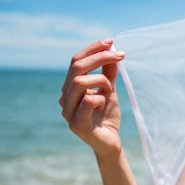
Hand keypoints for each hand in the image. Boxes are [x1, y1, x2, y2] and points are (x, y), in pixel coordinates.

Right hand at [59, 39, 124, 156]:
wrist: (110, 143)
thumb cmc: (107, 116)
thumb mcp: (110, 90)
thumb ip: (108, 72)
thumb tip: (112, 49)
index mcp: (70, 88)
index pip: (76, 61)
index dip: (92, 49)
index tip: (111, 42)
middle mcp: (65, 98)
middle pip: (76, 68)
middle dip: (99, 57)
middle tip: (120, 56)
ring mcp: (68, 112)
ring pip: (78, 82)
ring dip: (101, 80)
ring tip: (110, 89)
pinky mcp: (77, 125)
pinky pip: (87, 101)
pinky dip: (100, 98)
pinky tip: (105, 103)